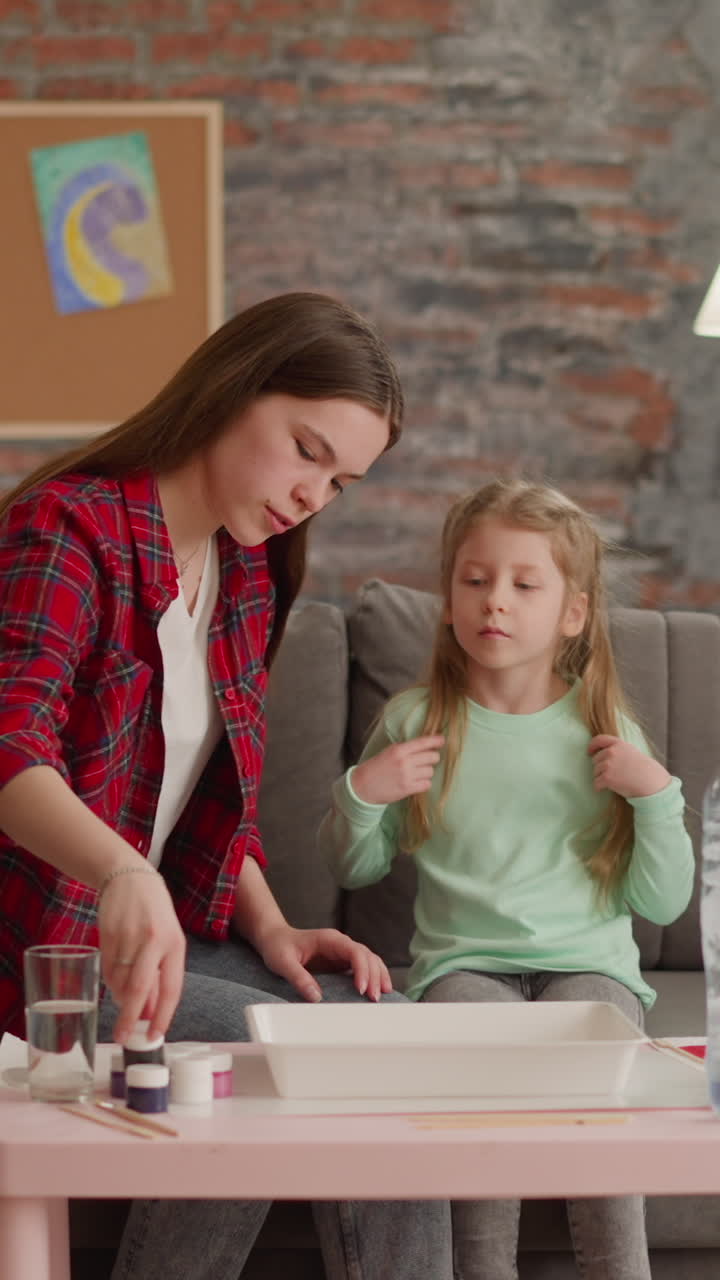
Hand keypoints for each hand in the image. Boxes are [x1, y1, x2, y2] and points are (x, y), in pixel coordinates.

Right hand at [98, 869, 185, 1043]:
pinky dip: (111, 983)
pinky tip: (116, 979)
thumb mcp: (167, 940)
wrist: (129, 877)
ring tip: (124, 997)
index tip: (153, 1036)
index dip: (162, 1016)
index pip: (171, 989)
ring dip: (120, 999)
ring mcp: (130, 937)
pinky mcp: (109, 935)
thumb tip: (151, 1013)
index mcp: (175, 944)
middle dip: (131, 1018)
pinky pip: (108, 971)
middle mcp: (154, 941)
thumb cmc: (153, 912)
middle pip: (140, 989)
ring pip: (120, 982)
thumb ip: (161, 975)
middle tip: (124, 1037)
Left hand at [257, 924, 392, 1002]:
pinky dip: (373, 977)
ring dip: (378, 976)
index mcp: (330, 940)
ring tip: (382, 995)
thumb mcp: (283, 962)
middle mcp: (340, 944)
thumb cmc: (278, 947)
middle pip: (367, 956)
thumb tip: (316, 997)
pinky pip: (363, 967)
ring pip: (369, 960)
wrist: (274, 939)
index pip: (354, 951)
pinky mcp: (341, 962)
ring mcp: (342, 953)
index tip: (361, 990)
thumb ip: (298, 978)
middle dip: (374, 976)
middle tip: (373, 999)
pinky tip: (377, 990)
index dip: (362, 969)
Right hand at [352, 735, 444, 804]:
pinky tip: (417, 782)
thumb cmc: (376, 767)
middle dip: (432, 758)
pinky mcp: (408, 789)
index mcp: (399, 749)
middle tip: (426, 761)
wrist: (363, 786)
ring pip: (430, 771)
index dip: (435, 740)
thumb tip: (425, 745)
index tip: (442, 740)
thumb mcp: (388, 752)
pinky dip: (424, 783)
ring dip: (426, 772)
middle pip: (432, 757)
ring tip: (417, 773)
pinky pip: (427, 784)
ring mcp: (407, 776)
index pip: (423, 742)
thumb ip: (405, 748)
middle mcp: (404, 761)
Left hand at [588, 734, 670, 798]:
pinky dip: (600, 787)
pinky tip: (607, 788)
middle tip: (612, 774)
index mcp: (618, 744)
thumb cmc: (644, 769)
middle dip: (600, 767)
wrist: (650, 782)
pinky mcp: (606, 777)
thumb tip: (604, 753)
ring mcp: (608, 764)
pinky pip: (596, 783)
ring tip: (614, 781)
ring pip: (595, 772)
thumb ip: (618, 750)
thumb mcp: (632, 752)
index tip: (589, 752)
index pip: (599, 739)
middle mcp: (611, 752)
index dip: (592, 746)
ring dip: (601, 778)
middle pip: (595, 759)